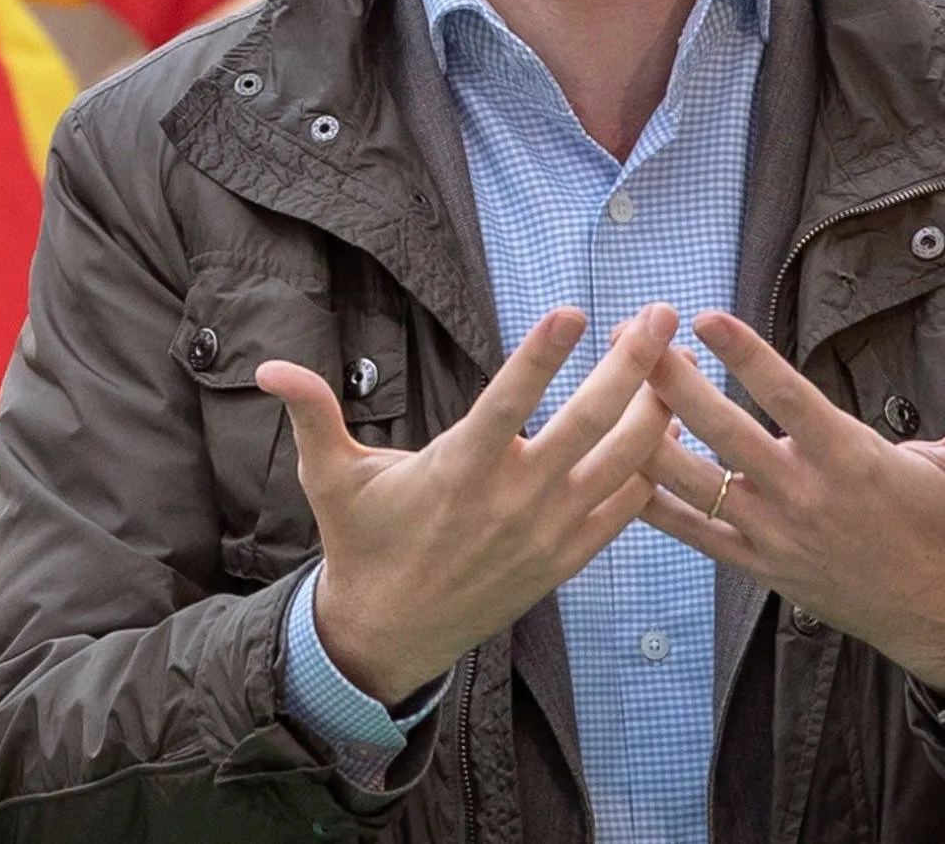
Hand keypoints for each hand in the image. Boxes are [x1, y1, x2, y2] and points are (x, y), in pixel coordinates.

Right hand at [256, 304, 680, 701]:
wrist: (388, 635)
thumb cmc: (361, 543)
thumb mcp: (330, 477)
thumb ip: (313, 414)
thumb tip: (269, 368)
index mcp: (459, 469)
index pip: (508, 402)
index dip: (540, 355)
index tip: (573, 309)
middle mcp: (513, 498)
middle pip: (590, 421)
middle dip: (634, 363)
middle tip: (660, 314)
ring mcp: (547, 531)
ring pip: (624, 463)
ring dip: (655, 409)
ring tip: (675, 364)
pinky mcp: (566, 560)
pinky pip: (625, 511)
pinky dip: (650, 470)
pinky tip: (664, 432)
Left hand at [641, 310, 944, 693]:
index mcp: (852, 459)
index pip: (788, 396)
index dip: (746, 355)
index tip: (705, 316)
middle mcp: (806, 496)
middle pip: (723, 433)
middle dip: (672, 383)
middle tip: (634, 337)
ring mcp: (777, 535)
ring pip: (698, 483)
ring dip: (652, 437)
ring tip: (619, 393)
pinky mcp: (764, 567)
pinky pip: (698, 534)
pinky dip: (657, 505)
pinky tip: (620, 472)